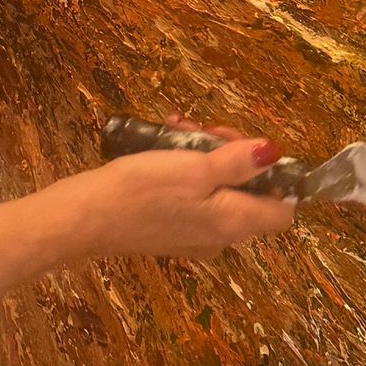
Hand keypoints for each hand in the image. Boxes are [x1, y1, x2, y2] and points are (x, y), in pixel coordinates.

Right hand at [61, 131, 299, 260]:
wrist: (84, 219)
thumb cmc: (142, 190)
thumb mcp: (194, 167)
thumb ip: (238, 163)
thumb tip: (275, 153)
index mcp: (233, 223)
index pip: (281, 213)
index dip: (277, 179)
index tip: (252, 149)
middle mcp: (220, 237)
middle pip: (248, 194)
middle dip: (232, 154)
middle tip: (205, 129)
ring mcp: (194, 236)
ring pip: (217, 190)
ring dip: (204, 155)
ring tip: (177, 128)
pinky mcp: (170, 230)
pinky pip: (193, 197)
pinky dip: (185, 170)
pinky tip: (162, 144)